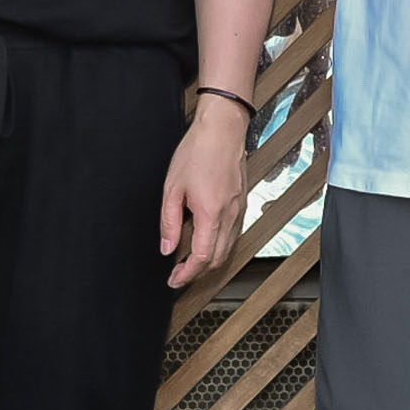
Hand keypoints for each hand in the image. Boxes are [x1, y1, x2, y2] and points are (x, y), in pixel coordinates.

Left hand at [157, 105, 242, 289]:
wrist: (223, 129)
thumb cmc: (198, 151)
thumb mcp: (172, 187)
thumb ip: (168, 221)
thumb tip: (167, 247)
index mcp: (211, 213)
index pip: (202, 257)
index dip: (187, 274)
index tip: (174, 280)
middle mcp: (230, 215)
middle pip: (218, 258)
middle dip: (198, 272)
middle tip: (179, 275)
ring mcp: (239, 210)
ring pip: (228, 248)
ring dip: (210, 260)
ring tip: (189, 261)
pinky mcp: (242, 203)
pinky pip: (233, 234)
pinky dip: (220, 246)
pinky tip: (205, 241)